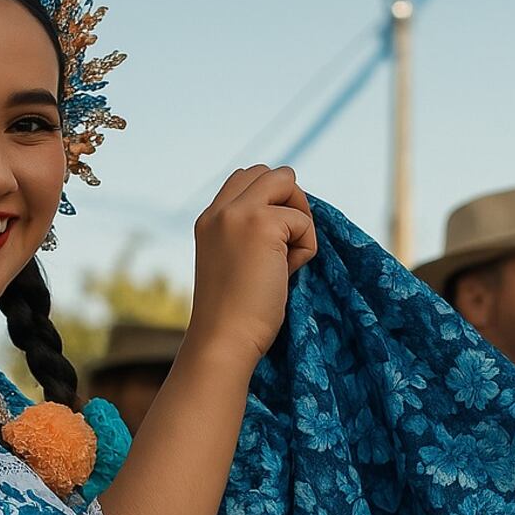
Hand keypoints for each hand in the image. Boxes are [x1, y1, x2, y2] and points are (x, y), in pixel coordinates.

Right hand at [186, 166, 317, 370]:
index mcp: (208, 220)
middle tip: (287, 246)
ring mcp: (239, 214)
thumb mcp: (235, 263)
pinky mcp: (263, 225)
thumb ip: (251, 234)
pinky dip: (305, 248)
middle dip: (289, 203)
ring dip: (299, 218)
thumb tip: (293, 218)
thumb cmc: (233, 317)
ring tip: (286, 260)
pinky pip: (303, 221)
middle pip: (269, 173)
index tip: (272, 244)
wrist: (223, 341)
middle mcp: (219, 211)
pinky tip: (287, 274)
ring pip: (287, 181)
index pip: (245, 180)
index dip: (270, 203)